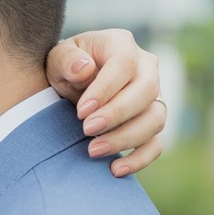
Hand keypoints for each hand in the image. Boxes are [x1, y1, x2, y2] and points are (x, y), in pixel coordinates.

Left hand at [46, 29, 166, 176]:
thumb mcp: (57, 59)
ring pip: (156, 118)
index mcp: (121, 45)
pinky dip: (140, 159)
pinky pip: (156, 144)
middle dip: (117, 114)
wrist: (72, 86)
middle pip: (147, 90)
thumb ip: (67, 60)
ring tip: (93, 150)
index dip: (105, 89)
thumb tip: (84, 69)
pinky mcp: (151, 123)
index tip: (81, 111)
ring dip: (126, 138)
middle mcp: (145, 68)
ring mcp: (153, 96)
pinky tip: (114, 169)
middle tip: (87, 130)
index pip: (124, 64)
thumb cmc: (65, 68)